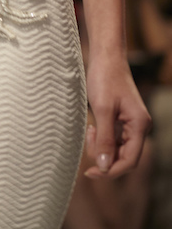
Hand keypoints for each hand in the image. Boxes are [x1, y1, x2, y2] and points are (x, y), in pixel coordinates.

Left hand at [84, 54, 151, 177]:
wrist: (106, 57)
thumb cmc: (105, 78)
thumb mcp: (102, 110)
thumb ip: (105, 139)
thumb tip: (104, 166)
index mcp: (139, 125)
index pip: (130, 161)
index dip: (111, 170)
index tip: (91, 172)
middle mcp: (139, 126)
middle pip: (123, 156)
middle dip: (104, 154)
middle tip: (88, 139)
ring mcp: (131, 123)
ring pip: (117, 148)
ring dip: (101, 144)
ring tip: (90, 128)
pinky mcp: (122, 119)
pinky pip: (113, 137)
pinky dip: (101, 136)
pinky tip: (92, 126)